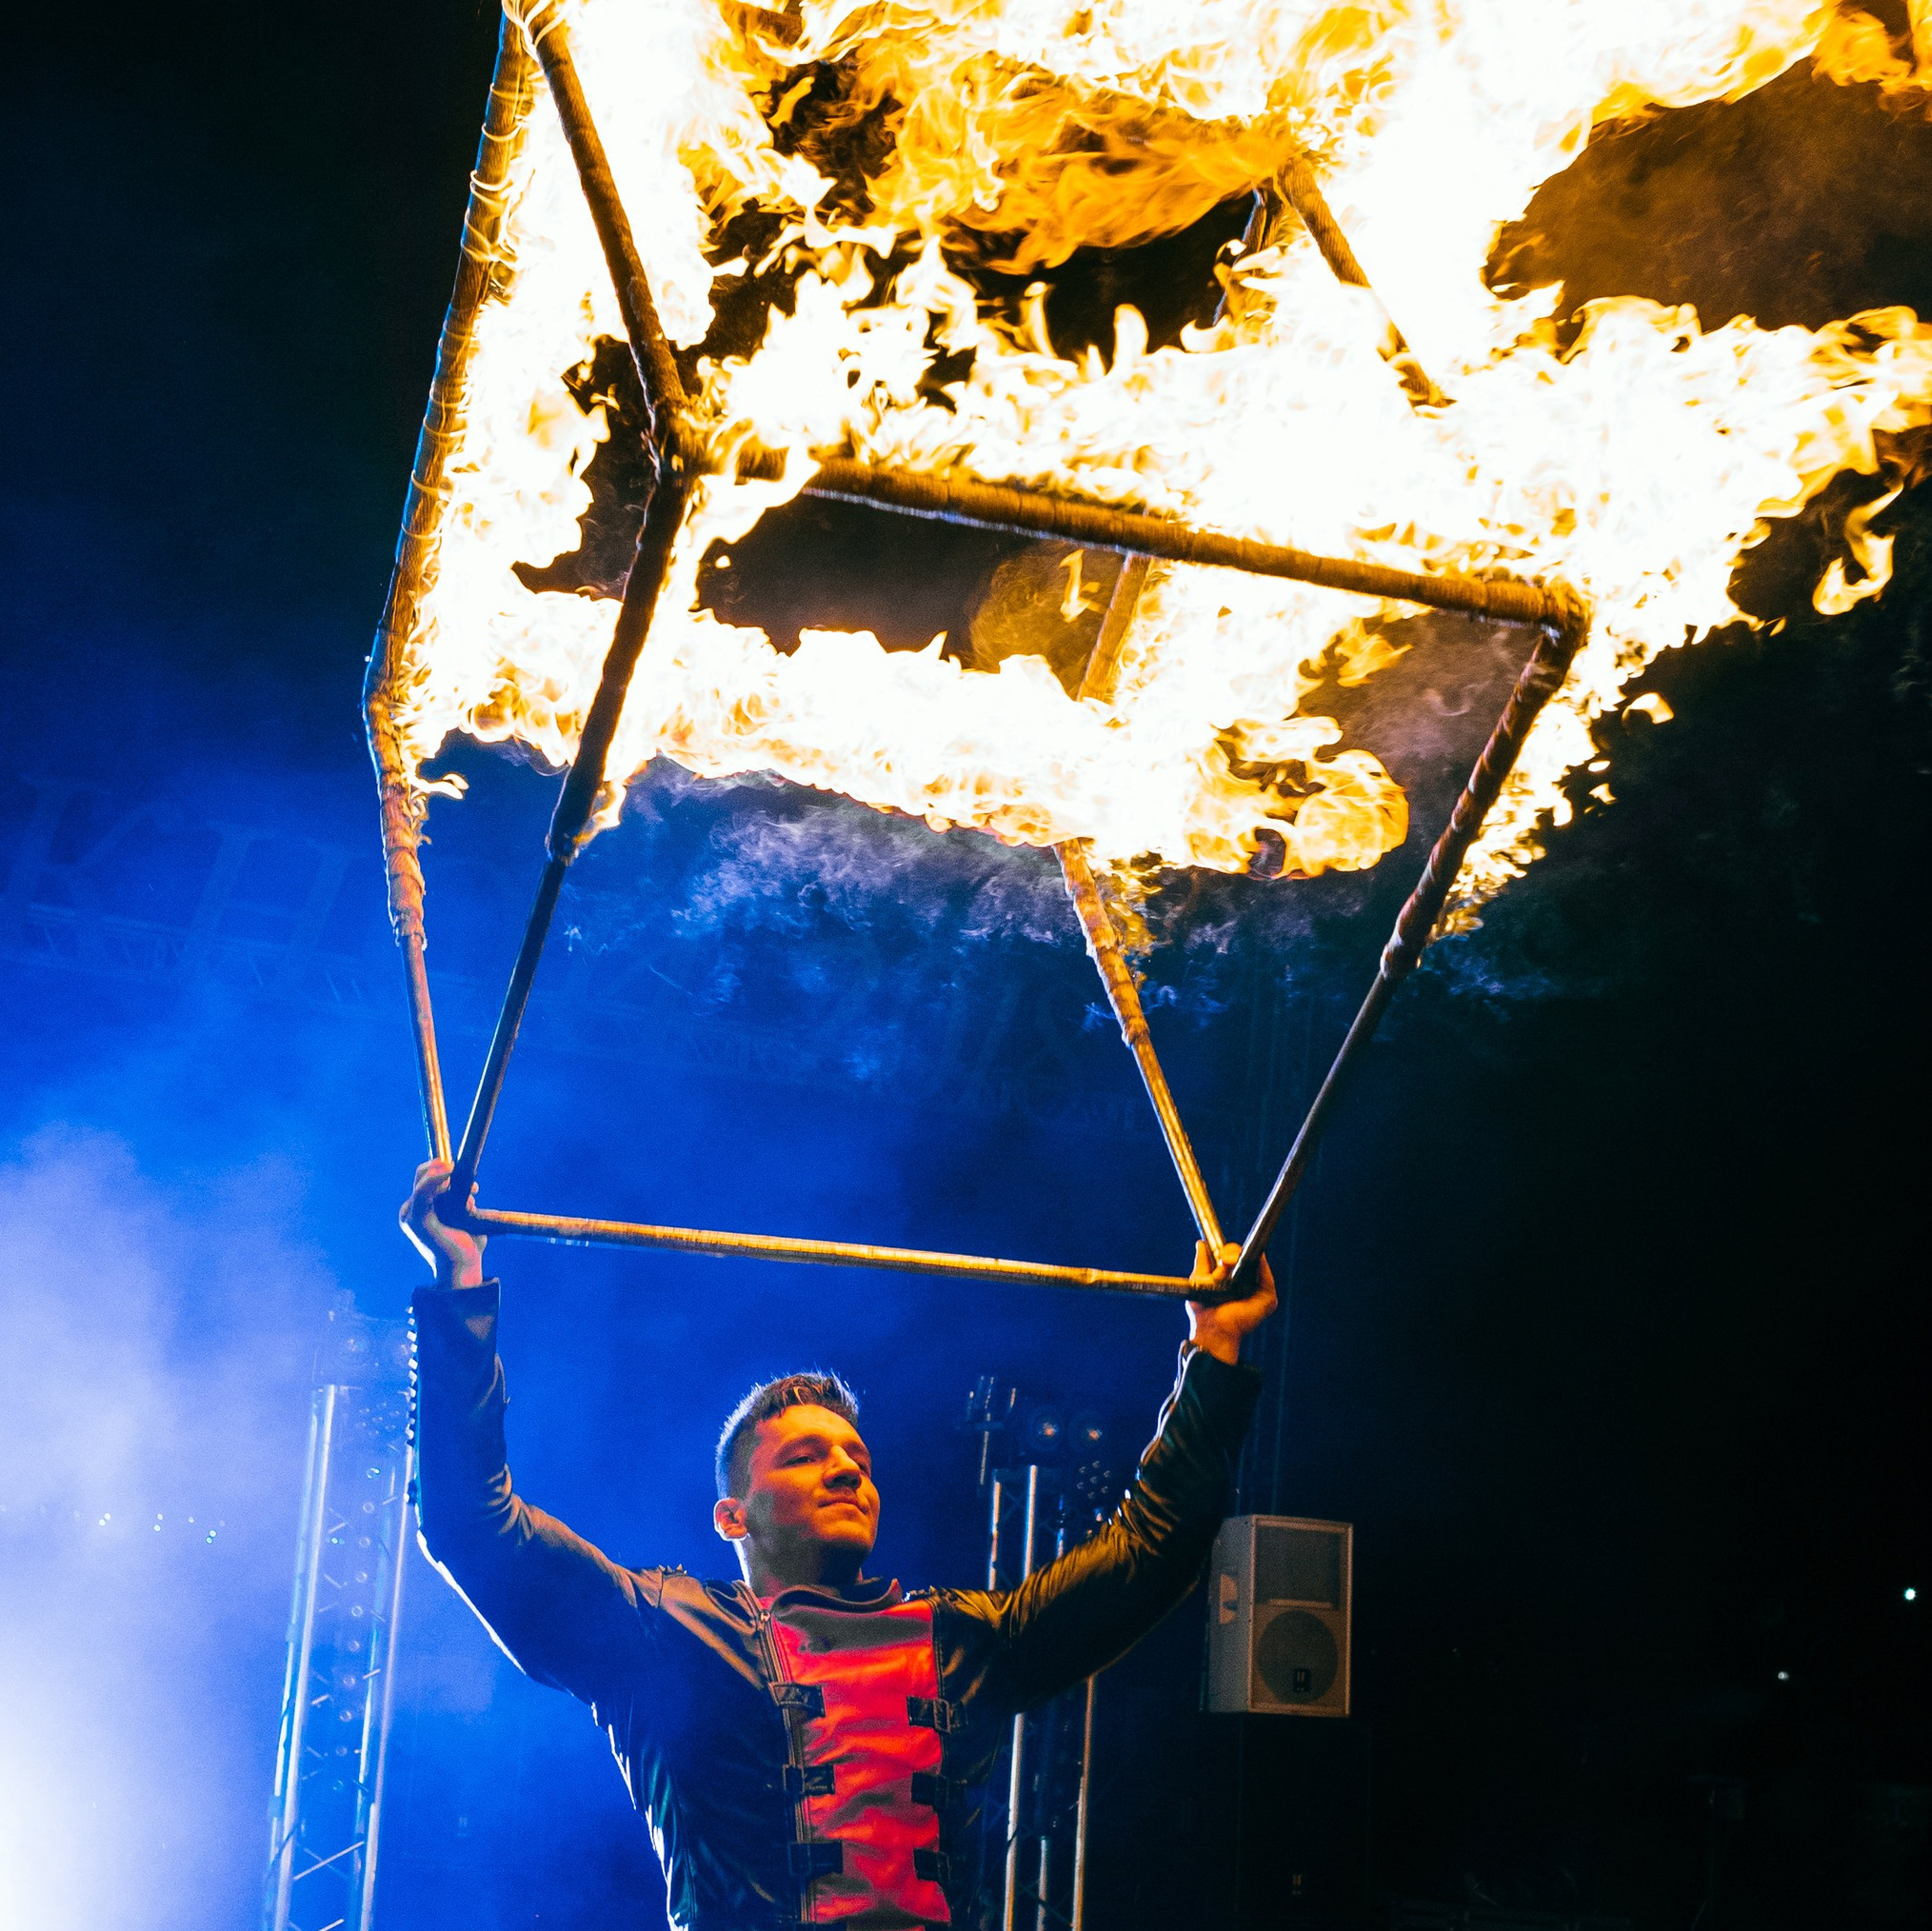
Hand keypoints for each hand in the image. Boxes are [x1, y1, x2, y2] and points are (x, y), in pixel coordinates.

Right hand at [401, 1159, 486, 1288]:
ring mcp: (411, 1215)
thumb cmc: (466, 1246)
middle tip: (469, 1181)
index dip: (446, 1171)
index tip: (471, 1181)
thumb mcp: (465, 1218)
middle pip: (423, 1174)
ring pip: (423, 1179)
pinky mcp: (416, 1220)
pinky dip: (434, 1178)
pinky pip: (422, 1191)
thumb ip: (463, 1203)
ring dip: (446, 1174)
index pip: (427, 1178)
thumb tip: (469, 1192)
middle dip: (446, 1169)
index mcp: (420, 1211)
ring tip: (471, 1187)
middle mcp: (411, 1211)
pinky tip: (449, 1173)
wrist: (463, 1269)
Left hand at [1186, 1241, 1275, 1364]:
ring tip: (1227, 1262)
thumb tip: (1201, 1244)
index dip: (1228, 1251)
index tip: (1219, 1253)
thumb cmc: (1203, 1312)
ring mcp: (1259, 1290)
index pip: (1235, 1257)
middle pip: (1246, 1256)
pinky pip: (1267, 1277)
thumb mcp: (1199, 1281)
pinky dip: (1260, 1266)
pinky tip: (1248, 1261)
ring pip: (1256, 1263)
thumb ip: (1202, 1263)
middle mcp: (1248, 1283)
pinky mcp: (1268, 1299)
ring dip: (1241, 1258)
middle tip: (1222, 1259)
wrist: (1211, 1329)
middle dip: (1232, 1252)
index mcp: (1233, 1279)